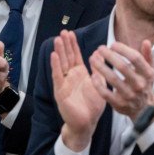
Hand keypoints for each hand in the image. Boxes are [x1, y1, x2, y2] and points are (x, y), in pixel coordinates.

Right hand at [50, 30, 105, 151]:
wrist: (87, 123)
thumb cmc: (93, 106)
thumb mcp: (99, 84)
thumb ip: (98, 70)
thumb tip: (99, 53)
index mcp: (80, 74)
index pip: (75, 56)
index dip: (72, 45)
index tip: (70, 33)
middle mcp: (71, 76)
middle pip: (67, 57)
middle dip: (65, 44)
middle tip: (63, 31)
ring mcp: (64, 83)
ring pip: (61, 64)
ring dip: (59, 51)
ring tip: (57, 39)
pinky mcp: (60, 90)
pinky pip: (58, 76)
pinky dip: (55, 65)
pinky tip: (54, 56)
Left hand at [88, 41, 153, 122]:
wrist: (144, 109)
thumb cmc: (144, 84)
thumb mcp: (149, 71)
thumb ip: (147, 56)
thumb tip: (146, 41)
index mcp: (147, 74)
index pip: (135, 58)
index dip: (123, 49)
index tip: (113, 44)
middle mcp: (139, 85)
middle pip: (122, 67)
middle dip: (109, 55)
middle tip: (100, 48)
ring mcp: (129, 95)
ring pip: (112, 79)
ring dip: (101, 67)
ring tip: (92, 58)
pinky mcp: (119, 104)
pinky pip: (105, 93)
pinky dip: (98, 84)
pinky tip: (93, 75)